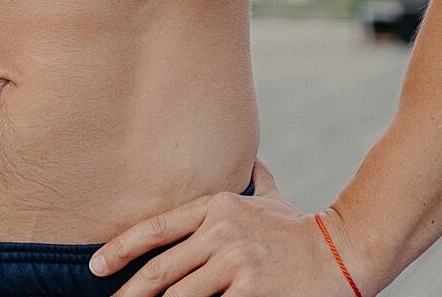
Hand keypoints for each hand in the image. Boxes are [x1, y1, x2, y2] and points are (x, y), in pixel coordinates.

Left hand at [89, 159, 363, 296]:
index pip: (156, 228)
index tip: (96, 266)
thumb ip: (255, 181)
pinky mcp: (251, 292)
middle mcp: (221, 233)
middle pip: (161, 271)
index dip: (120, 249)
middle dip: (129, 294)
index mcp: (217, 208)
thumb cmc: (301, 231)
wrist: (345, 251)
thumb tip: (250, 159)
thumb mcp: (273, 199)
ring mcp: (236, 264)